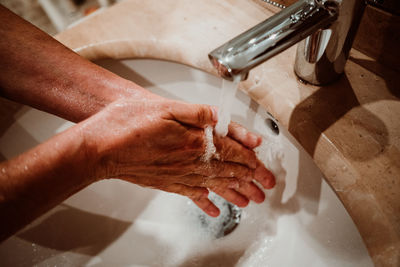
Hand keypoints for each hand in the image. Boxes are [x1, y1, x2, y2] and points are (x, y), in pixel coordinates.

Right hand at [82, 94, 274, 215]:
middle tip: (265, 188)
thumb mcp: (168, 108)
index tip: (264, 168)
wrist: (101, 147)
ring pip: (215, 186)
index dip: (252, 160)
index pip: (233, 152)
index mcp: (196, 142)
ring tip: (250, 201)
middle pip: (229, 173)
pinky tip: (213, 210)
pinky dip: (206, 202)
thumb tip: (222, 118)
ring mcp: (179, 176)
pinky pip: (193, 195)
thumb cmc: (129, 124)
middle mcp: (191, 163)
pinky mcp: (167, 183)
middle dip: (251, 181)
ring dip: (235, 194)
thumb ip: (199, 114)